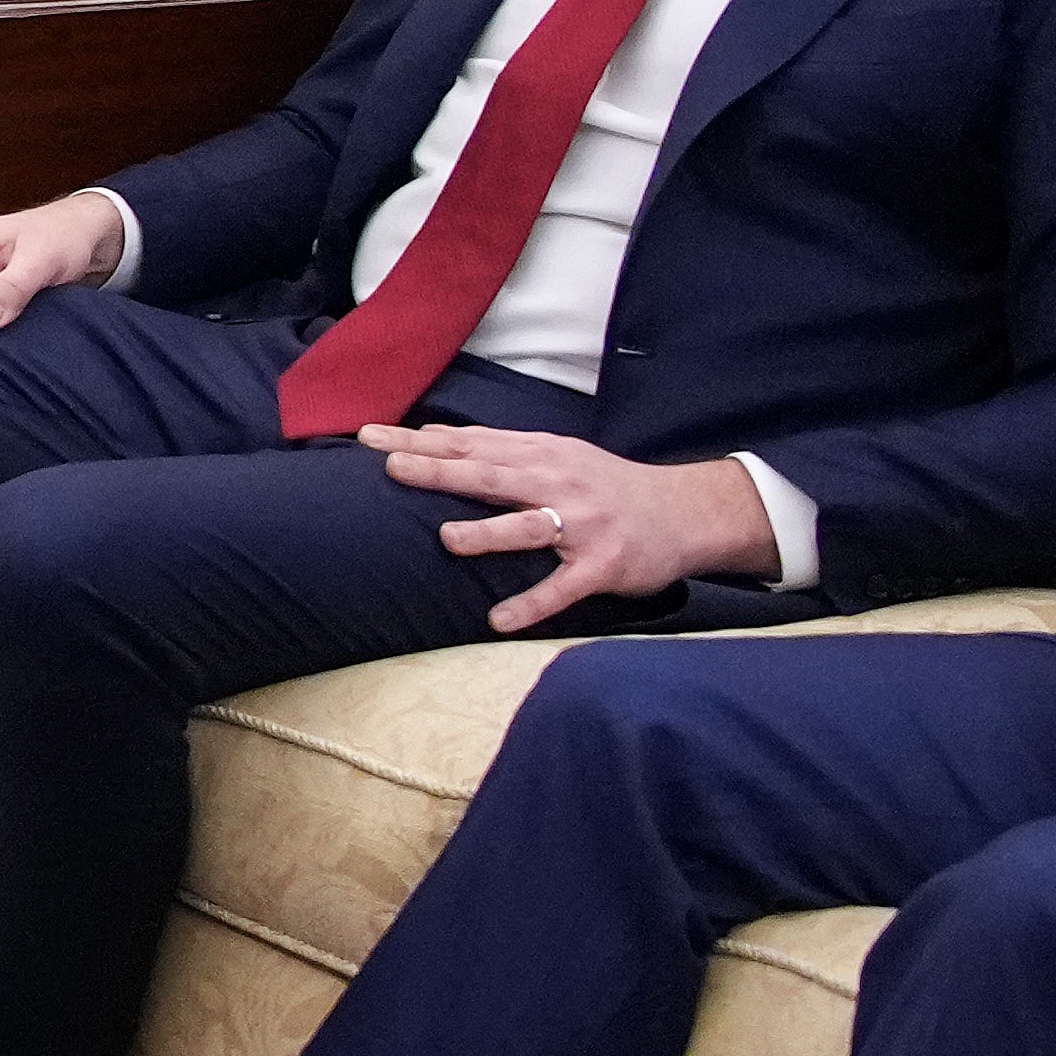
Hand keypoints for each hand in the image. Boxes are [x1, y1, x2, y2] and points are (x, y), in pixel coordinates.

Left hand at [361, 423, 775, 631]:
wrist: (687, 511)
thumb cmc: (606, 484)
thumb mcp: (555, 454)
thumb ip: (499, 447)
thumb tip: (435, 435)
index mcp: (539, 455)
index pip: (468, 445)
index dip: (418, 440)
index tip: (368, 437)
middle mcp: (556, 484)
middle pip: (490, 475)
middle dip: (440, 471)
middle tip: (391, 467)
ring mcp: (581, 526)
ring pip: (529, 527)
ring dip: (488, 533)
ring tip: (446, 540)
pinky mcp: (602, 566)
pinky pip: (564, 587)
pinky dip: (533, 604)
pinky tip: (498, 620)